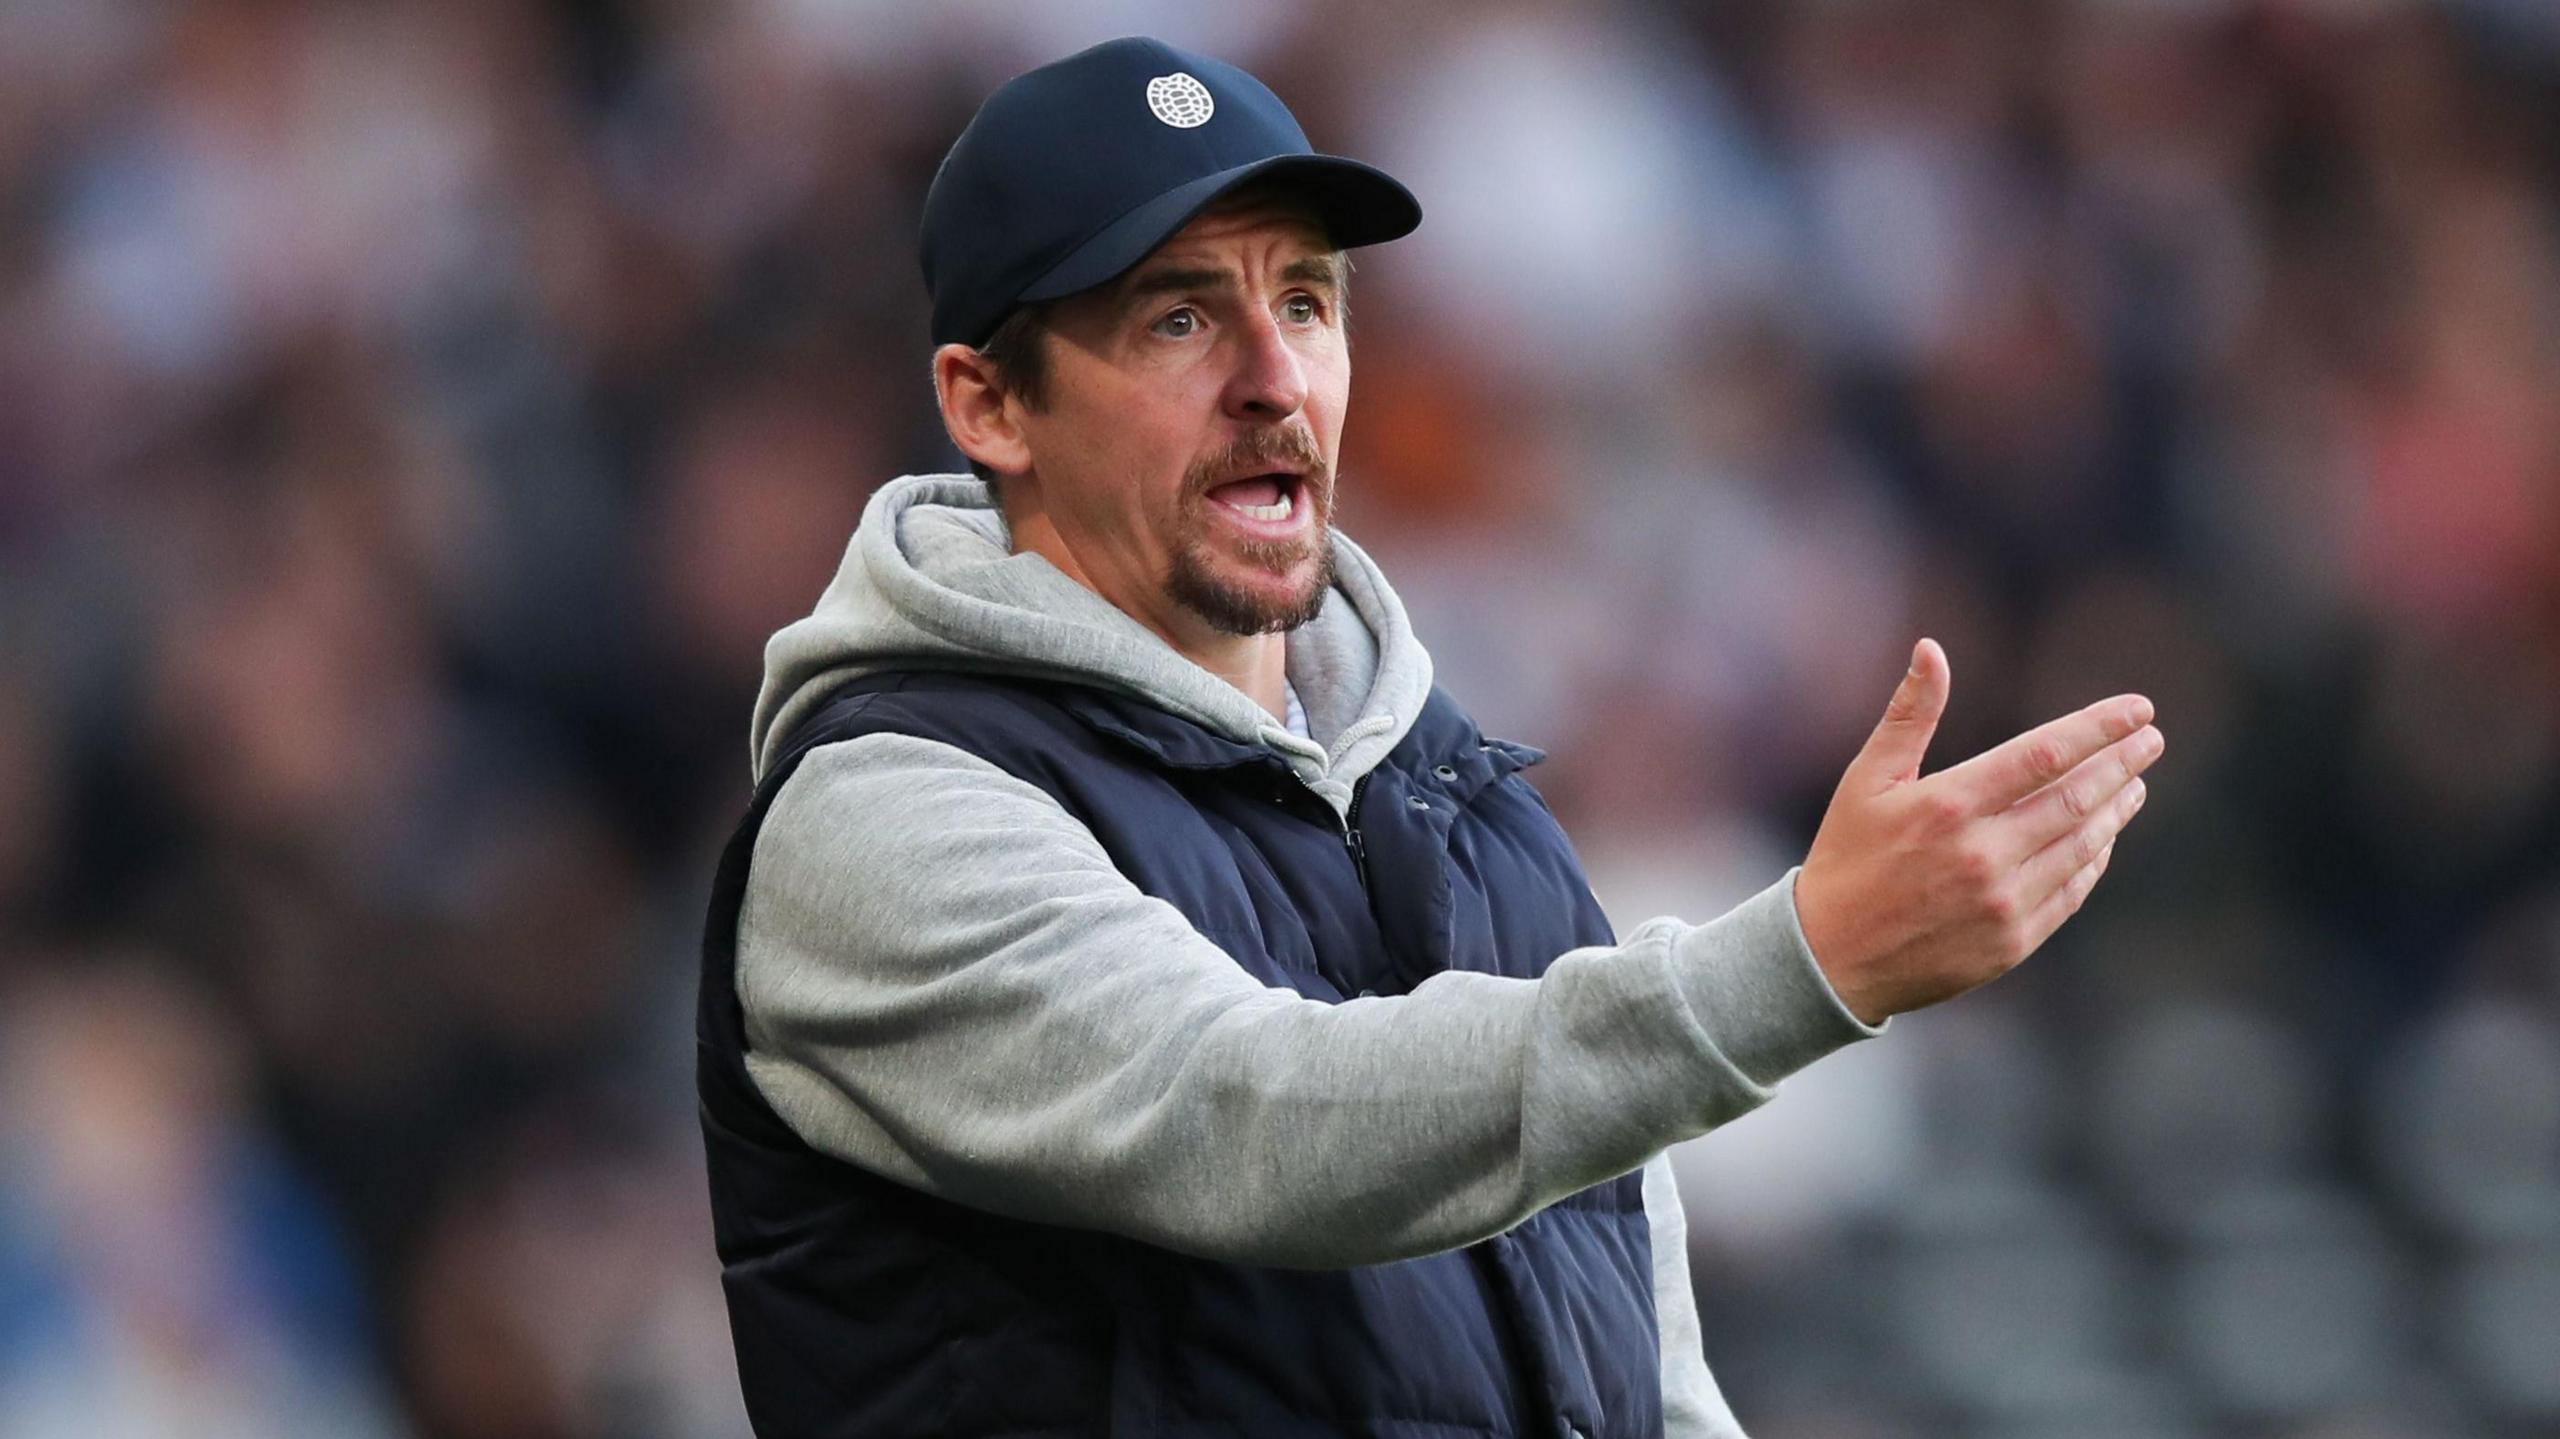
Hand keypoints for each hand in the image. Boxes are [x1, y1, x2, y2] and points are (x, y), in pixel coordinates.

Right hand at [1794, 638, 2161, 1024]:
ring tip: (2134, 785)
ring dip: (2115, 810)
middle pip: (2076, 797)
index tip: (2138, 710)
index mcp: (1949, 806)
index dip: (2099, 727)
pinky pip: (2071, 892)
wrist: (1829, 958)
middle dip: (2122, 764)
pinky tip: (2102, 838)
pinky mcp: (2012, 943)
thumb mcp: (1867, 780)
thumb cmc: (1846, 858)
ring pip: (2082, 845)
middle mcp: (1983, 854)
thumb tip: (1931, 648)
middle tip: (2151, 741)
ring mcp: (2002, 902)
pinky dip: (2094, 860)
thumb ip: (1910, 715)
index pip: (2045, 753)